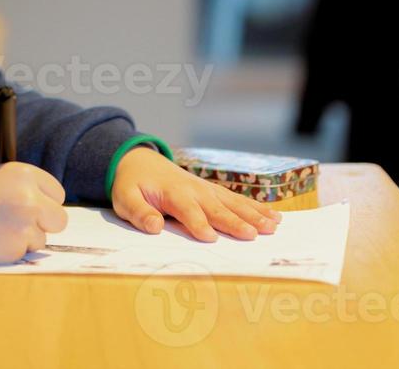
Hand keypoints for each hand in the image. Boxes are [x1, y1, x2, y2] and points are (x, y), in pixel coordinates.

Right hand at [0, 162, 68, 263]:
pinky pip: (24, 253)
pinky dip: (11, 252)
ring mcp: (24, 224)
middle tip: (20, 224)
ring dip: (24, 239)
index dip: (44, 201)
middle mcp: (29, 197)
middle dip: (43, 224)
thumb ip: (19, 188)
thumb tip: (40, 203)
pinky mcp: (14, 249)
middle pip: (59, 219)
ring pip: (41, 239)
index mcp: (23, 173)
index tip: (32, 206)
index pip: (57, 192)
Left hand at [111, 147, 282, 240]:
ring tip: (273, 226)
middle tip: (253, 234)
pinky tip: (274, 216)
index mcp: (172, 193)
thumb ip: (140, 213)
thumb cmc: (132, 185)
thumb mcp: (125, 199)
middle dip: (235, 221)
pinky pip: (237, 199)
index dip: (197, 223)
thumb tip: (154, 227)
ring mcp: (207, 189)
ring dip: (253, 214)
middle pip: (217, 207)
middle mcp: (194, 190)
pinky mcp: (213, 190)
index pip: (187, 210)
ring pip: (233, 202)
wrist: (139, 161)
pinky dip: (256, 207)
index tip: (210, 237)